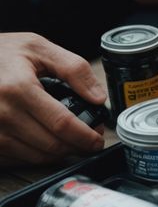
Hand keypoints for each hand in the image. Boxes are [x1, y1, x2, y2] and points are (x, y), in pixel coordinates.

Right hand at [0, 33, 105, 165]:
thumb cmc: (1, 53)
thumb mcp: (38, 47)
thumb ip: (74, 69)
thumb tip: (98, 97)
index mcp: (18, 88)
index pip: (62, 124)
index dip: (85, 137)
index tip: (97, 141)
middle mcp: (1, 112)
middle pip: (51, 145)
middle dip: (76, 146)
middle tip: (87, 140)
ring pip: (35, 157)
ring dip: (57, 153)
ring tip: (67, 140)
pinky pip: (16, 158)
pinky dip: (34, 154)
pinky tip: (42, 141)